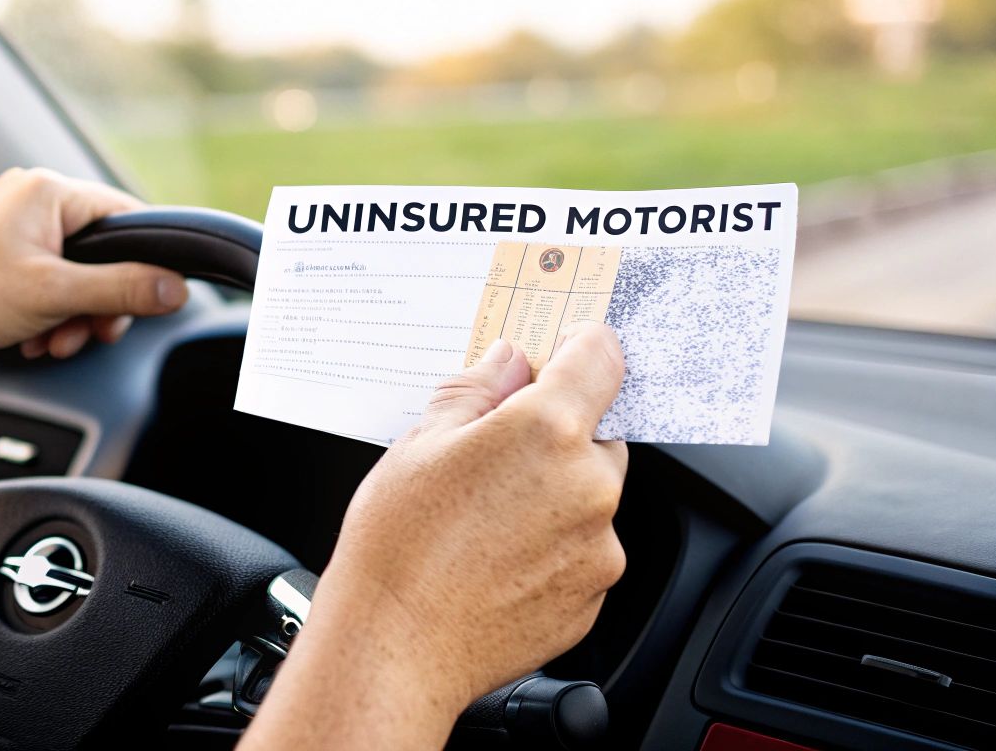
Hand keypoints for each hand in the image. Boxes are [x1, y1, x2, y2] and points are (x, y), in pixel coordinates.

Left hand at [0, 168, 189, 361]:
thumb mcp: (55, 296)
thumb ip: (122, 290)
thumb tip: (175, 288)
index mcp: (47, 190)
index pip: (125, 217)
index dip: (142, 263)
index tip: (147, 301)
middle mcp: (30, 196)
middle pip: (100, 251)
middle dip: (97, 301)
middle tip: (87, 333)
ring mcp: (12, 222)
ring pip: (73, 271)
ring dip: (72, 313)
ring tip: (50, 340)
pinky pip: (45, 277)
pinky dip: (47, 310)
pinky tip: (32, 336)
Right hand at [242, 324, 627, 748]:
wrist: (395, 648)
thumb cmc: (397, 548)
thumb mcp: (419, 444)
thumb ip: (475, 392)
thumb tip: (508, 361)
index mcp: (546, 431)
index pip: (600, 358)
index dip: (581, 346)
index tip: (565, 348)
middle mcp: (589, 486)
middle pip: (596, 434)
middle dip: (555, 435)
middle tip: (491, 454)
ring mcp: (599, 546)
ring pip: (590, 496)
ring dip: (554, 493)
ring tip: (482, 519)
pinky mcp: (594, 595)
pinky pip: (584, 550)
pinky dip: (552, 545)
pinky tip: (494, 557)